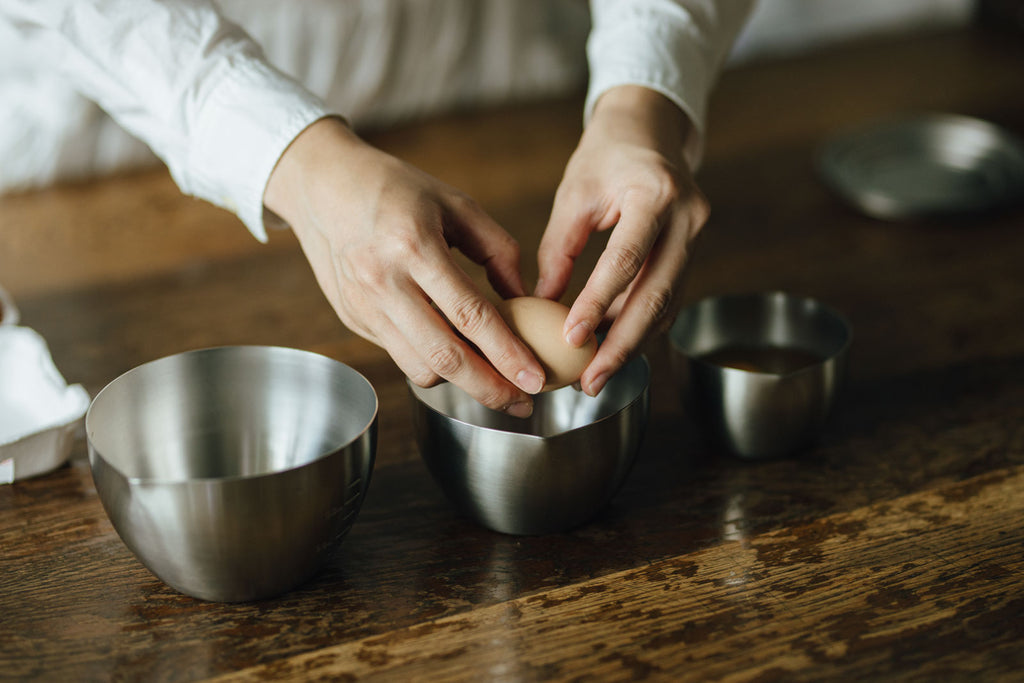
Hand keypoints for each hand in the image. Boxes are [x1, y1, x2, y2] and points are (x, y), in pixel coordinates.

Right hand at [265, 117, 545, 416]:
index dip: (507, 354)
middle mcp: (383, 281)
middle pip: (444, 356)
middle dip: (489, 388)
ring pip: (419, 367)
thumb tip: (525, 300)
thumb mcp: (456, 204)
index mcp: (414, 245)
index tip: (535, 379)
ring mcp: (363, 305)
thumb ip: (498, 249)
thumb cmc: (396, 189)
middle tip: (522, 403)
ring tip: (493, 380)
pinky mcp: (352, 319)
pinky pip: (400, 355)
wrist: (323, 185)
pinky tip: (455, 354)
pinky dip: (432, 363)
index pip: (470, 315)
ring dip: (461, 383)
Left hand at [535, 86, 709, 395]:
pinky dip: (640, 325)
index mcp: (656, 195)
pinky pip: (667, 297)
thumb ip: (560, 249)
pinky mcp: (692, 253)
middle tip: (591, 380)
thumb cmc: (606, 156)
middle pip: (657, 295)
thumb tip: (543, 305)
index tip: (570, 339)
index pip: (625, 260)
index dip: (597, 304)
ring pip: (666, 304)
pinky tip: (612, 346)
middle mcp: (687, 219)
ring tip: (597, 374)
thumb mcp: (575, 194)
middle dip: (622, 344)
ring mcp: (696, 238)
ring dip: (632, 342)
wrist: (650, 130)